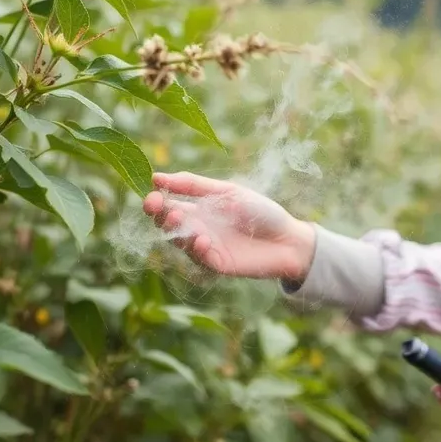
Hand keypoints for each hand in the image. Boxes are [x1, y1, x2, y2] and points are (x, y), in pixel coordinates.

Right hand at [142, 171, 316, 280]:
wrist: (289, 238)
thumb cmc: (261, 211)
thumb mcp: (227, 192)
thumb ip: (193, 186)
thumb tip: (157, 177)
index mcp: (199, 208)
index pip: (167, 204)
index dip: (156, 200)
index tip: (151, 193)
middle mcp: (198, 228)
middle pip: (167, 223)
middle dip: (159, 214)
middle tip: (157, 206)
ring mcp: (206, 247)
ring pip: (179, 241)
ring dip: (175, 230)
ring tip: (178, 217)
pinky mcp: (217, 263)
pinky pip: (199, 258)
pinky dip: (197, 248)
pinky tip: (202, 239)